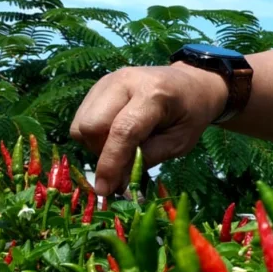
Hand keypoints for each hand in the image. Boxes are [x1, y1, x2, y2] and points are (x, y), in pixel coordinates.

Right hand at [70, 63, 227, 195]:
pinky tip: (116, 134)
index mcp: (153, 93)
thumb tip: (115, 182)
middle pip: (91, 126)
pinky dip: (94, 135)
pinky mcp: (98, 86)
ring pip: (81, 124)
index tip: (105, 189)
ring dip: (96, 145)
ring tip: (123, 145)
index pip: (122, 131)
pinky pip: (82, 118)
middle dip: (102, 152)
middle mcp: (124, 82)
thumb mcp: (180, 142)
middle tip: (124, 160)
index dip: (111, 163)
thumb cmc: (191, 114)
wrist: (190, 83)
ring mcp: (107, 81)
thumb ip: (147, 159)